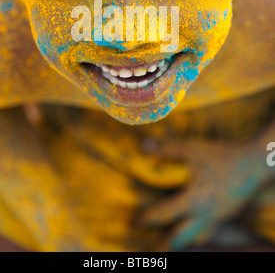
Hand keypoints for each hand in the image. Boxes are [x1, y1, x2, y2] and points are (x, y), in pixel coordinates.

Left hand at [138, 122, 274, 249]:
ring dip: (183, 239)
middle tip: (152, 243)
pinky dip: (199, 232)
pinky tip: (197, 226)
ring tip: (171, 240)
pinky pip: (210, 230)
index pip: (163, 215)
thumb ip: (167, 150)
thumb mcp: (192, 148)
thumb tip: (144, 147)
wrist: (255, 163)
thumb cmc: (222, 155)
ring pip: (198, 237)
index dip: (146, 218)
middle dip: (165, 242)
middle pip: (181, 238)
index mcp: (193, 201)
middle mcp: (205, 215)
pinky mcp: (229, 213)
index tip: (135, 221)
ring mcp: (219, 217)